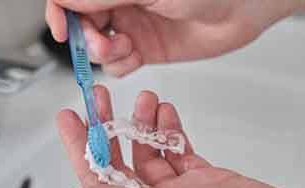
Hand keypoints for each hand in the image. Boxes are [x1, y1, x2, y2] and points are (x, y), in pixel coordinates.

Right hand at [46, 0, 304, 76]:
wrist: (243, 5)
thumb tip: (63, 1)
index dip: (61, 12)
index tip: (61, 29)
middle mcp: (122, 1)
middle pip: (82, 23)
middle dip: (86, 36)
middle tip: (101, 41)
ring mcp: (134, 25)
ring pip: (99, 46)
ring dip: (105, 53)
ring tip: (125, 48)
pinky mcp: (148, 48)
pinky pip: (120, 63)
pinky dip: (121, 64)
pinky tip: (134, 57)